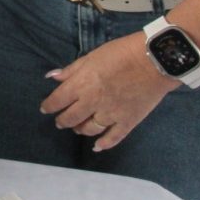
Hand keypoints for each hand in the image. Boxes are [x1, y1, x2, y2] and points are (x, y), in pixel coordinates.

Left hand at [39, 31, 179, 150]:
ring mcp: (111, 114)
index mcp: (82, 84)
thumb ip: (72, 70)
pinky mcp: (128, 122)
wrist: (155, 60)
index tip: (45, 109)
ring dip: (80, 129)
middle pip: (71, 117)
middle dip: (62, 120)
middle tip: (60, 121)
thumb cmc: (121, 53)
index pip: (58, 100)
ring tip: (77, 128)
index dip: (49, 106)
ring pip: (89, 129)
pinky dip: (103, 144)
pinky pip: (113, 138)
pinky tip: (97, 146)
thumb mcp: (92, 56)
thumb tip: (51, 77)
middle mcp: (93, 102)